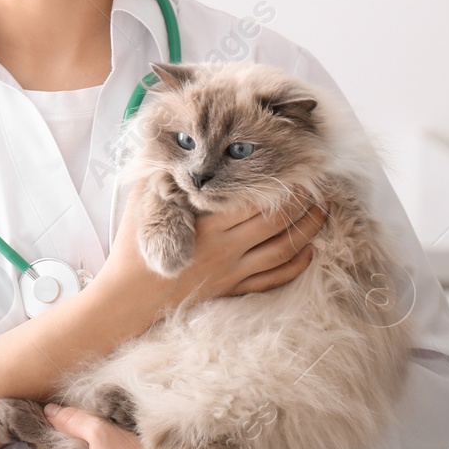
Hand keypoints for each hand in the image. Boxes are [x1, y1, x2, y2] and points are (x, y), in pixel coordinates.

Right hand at [108, 188, 326, 312]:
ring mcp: (233, 272)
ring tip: (320, 211)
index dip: (280, 185)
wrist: (128, 298)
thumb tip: (178, 150)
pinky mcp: (233, 288)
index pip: (256, 201)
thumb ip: (162, 176)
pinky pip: (275, 279)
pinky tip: (308, 251)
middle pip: (277, 223)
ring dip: (308, 230)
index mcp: (208, 225)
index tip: (294, 168)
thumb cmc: (132, 248)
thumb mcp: (142, 204)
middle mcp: (227, 249)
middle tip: (314, 185)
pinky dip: (297, 264)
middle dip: (302, 203)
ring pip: (284, 251)